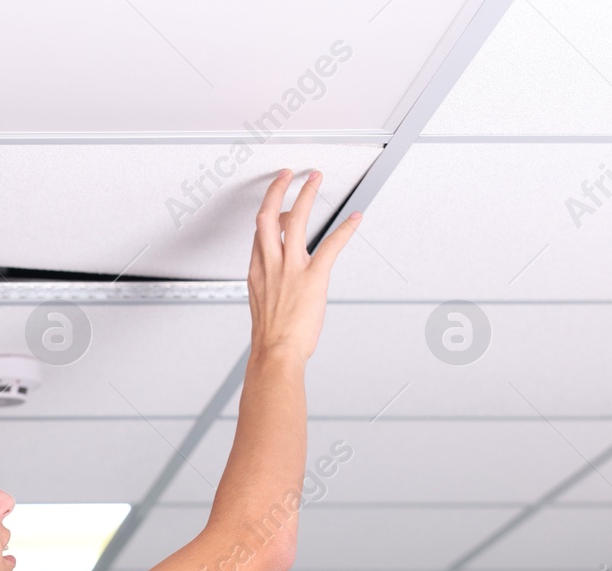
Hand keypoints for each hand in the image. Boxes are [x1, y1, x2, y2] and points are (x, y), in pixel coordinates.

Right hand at [246, 169, 359, 361]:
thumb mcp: (263, 307)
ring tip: (315, 178)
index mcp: (257, 271)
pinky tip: (355, 218)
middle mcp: (270, 264)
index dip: (269, 215)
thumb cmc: (272, 338)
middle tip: (288, 175)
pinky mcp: (313, 276)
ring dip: (306, 194)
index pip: (259, 233)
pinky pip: (331, 245)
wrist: (275, 353)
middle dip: (278, 190)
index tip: (276, 205)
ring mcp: (291, 268)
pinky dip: (345, 228)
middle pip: (268, 216)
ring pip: (295, 219)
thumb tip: (281, 287)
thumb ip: (271, 289)